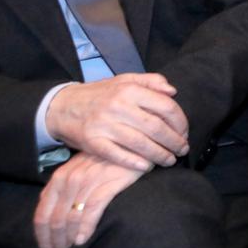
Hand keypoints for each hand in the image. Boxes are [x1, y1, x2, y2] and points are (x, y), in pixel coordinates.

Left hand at [33, 152, 146, 247]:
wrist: (133, 144)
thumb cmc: (106, 162)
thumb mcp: (80, 171)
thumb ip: (65, 191)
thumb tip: (53, 220)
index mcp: (58, 179)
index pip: (42, 215)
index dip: (42, 238)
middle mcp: (69, 179)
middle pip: (55, 220)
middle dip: (56, 244)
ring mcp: (88, 180)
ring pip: (71, 218)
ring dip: (69, 241)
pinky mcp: (108, 182)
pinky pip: (92, 210)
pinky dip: (86, 228)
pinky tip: (84, 240)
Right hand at [45, 74, 189, 171]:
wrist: (62, 106)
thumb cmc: (100, 94)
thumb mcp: (125, 80)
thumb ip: (151, 81)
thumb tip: (173, 91)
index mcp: (129, 90)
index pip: (165, 107)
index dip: (180, 122)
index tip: (185, 132)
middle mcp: (118, 106)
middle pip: (156, 127)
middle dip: (174, 141)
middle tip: (182, 149)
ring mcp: (104, 125)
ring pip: (140, 143)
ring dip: (160, 155)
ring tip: (170, 160)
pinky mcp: (92, 142)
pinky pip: (118, 155)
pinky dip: (135, 162)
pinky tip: (147, 166)